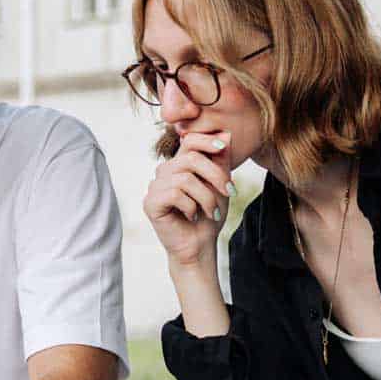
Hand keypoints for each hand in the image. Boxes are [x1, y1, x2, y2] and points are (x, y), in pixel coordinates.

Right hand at [142, 131, 233, 266]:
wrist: (200, 245)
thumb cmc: (209, 215)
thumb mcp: (220, 185)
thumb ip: (221, 161)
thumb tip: (226, 134)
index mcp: (179, 165)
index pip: (189, 141)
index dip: (206, 140)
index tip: (223, 147)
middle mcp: (164, 172)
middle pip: (191, 159)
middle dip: (215, 175)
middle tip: (230, 192)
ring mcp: (155, 187)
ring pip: (185, 179)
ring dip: (206, 197)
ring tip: (211, 211)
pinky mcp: (150, 202)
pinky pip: (175, 194)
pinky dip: (191, 206)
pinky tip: (192, 216)